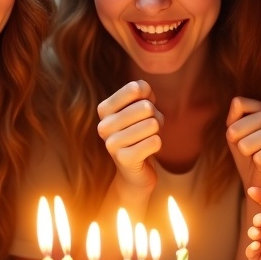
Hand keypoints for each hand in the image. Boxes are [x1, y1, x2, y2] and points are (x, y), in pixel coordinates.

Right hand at [96, 81, 163, 196]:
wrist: (134, 171)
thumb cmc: (139, 132)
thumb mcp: (141, 107)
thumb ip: (142, 91)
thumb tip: (143, 90)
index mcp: (104, 109)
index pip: (135, 88)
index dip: (148, 97)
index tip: (142, 110)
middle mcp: (103, 125)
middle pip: (146, 107)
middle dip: (155, 117)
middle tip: (147, 128)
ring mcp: (111, 144)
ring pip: (152, 124)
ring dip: (157, 132)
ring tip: (147, 139)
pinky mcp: (124, 159)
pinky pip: (155, 142)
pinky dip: (157, 145)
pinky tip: (147, 151)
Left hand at [226, 97, 260, 191]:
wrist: (258, 176)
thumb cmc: (245, 154)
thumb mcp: (233, 135)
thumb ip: (234, 118)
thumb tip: (237, 102)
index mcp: (257, 108)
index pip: (239, 103)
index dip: (232, 125)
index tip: (238, 136)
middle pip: (238, 128)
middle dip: (238, 143)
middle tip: (247, 150)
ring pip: (248, 143)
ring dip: (248, 154)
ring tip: (256, 156)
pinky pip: (260, 157)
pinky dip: (259, 163)